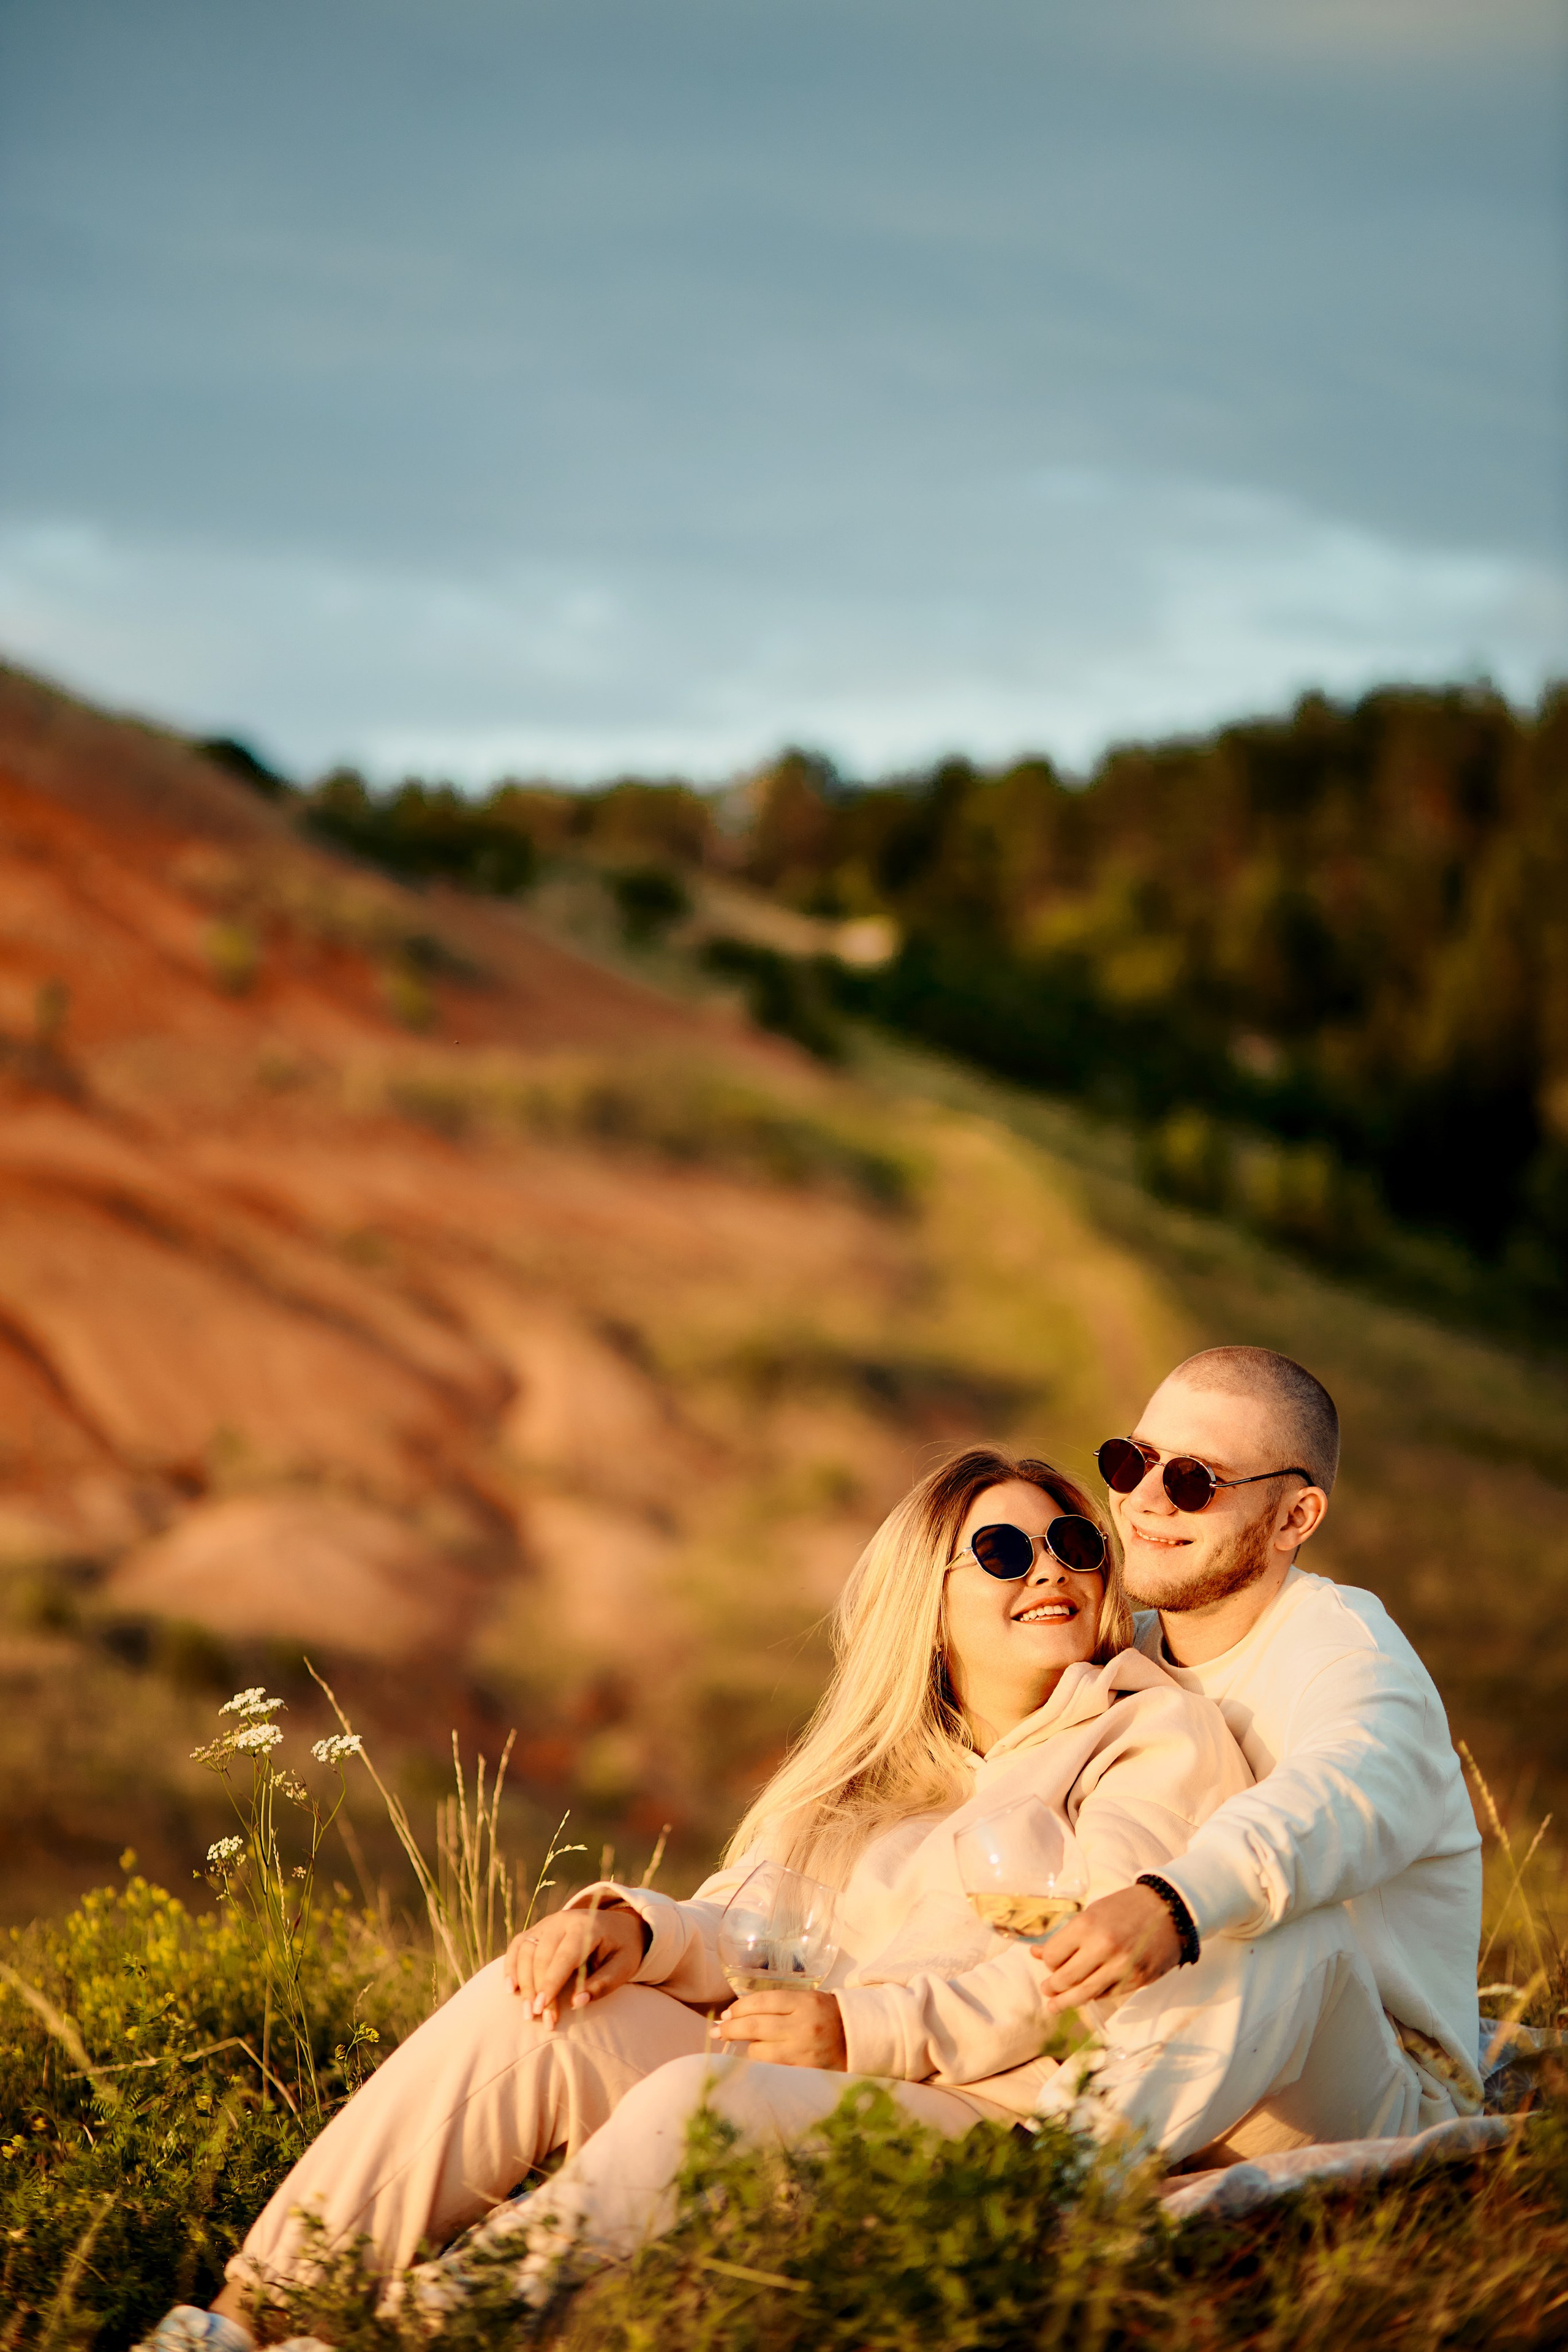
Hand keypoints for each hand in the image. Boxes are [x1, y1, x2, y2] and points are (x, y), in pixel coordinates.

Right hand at [504, 1906, 645, 2026]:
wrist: (618, 1924)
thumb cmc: (622, 1949)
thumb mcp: (624, 1967)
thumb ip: (603, 1984)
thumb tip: (577, 2003)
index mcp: (586, 1926)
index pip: (564, 1956)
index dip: (551, 1982)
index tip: (542, 2008)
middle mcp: (562, 1920)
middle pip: (541, 1955)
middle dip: (537, 1988)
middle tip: (537, 2018)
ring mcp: (547, 1923)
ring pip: (526, 1950)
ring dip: (523, 1982)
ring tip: (526, 2011)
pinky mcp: (538, 1930)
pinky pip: (518, 1945)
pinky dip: (511, 1965)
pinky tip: (510, 1989)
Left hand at [717, 1988, 846, 2069]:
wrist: (856, 2039)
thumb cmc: (827, 2014)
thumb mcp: (806, 1999)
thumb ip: (778, 2004)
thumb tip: (739, 2012)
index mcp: (804, 2003)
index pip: (763, 2002)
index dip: (740, 2008)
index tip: (726, 2013)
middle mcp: (802, 2027)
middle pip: (756, 2027)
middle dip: (731, 2029)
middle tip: (717, 2030)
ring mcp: (802, 2053)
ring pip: (759, 2052)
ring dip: (745, 2048)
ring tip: (739, 2044)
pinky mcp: (803, 2072)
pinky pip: (771, 2068)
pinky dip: (759, 2063)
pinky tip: (753, 2059)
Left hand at [1031, 1885, 1178, 2010]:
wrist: (1169, 1909)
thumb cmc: (1126, 1907)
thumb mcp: (1092, 1912)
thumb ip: (1065, 1935)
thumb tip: (1035, 1953)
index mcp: (1087, 1925)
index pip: (1052, 1956)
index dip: (1047, 1962)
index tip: (1048, 1963)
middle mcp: (1102, 1947)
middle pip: (1065, 1978)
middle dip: (1052, 1986)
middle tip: (1047, 1989)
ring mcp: (1121, 1966)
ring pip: (1084, 1993)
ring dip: (1065, 2001)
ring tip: (1053, 2005)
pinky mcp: (1136, 1980)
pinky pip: (1107, 1994)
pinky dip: (1094, 1996)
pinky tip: (1087, 1995)